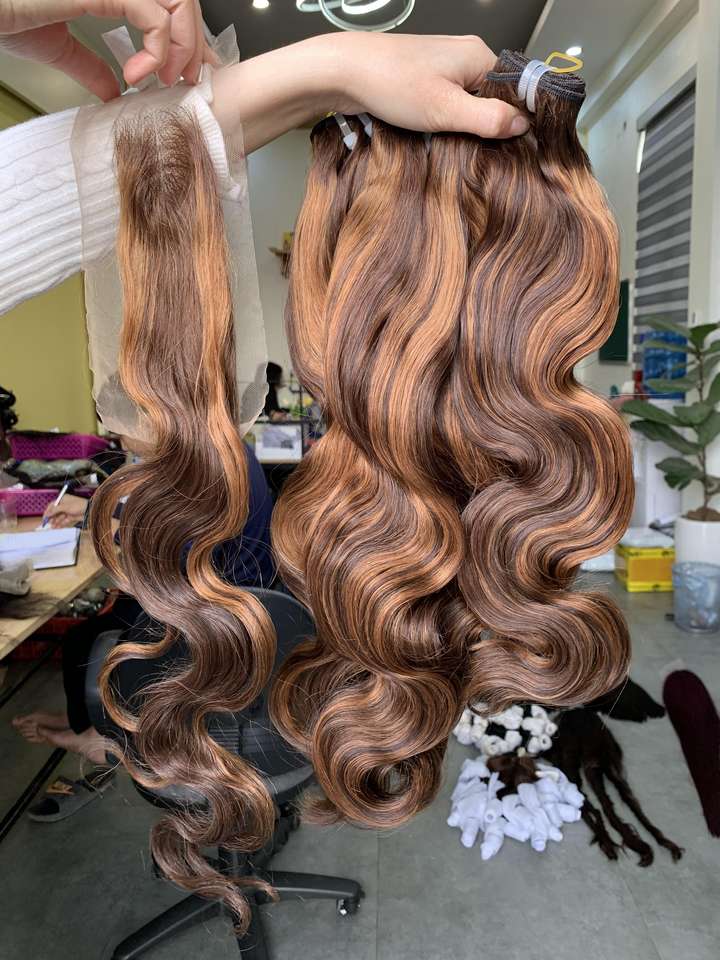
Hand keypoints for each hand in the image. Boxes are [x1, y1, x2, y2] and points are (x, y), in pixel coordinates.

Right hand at [0, 0, 215, 101]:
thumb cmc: (3, 14)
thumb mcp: (56, 45)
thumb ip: (90, 64)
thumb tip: (112, 91)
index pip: (166, 2)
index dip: (188, 36)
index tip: (188, 72)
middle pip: (181, 0)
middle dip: (194, 44)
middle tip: (183, 80)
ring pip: (178, 3)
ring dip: (182, 47)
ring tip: (164, 79)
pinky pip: (154, 18)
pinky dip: (157, 52)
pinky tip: (137, 76)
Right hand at [42, 493, 87, 527]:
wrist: (90, 510)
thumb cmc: (79, 505)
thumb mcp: (65, 507)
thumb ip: (55, 510)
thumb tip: (47, 513)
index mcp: (62, 499)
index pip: (52, 505)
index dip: (48, 511)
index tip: (44, 517)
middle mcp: (64, 505)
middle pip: (55, 512)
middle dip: (51, 518)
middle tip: (47, 524)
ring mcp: (68, 511)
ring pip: (59, 517)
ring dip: (55, 522)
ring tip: (52, 527)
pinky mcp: (71, 517)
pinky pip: (64, 521)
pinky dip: (60, 524)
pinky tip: (57, 527)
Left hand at [332, 33, 528, 137]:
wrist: (344, 72)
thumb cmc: (392, 84)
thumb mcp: (447, 109)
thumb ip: (488, 118)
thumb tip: (523, 125)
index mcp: (479, 55)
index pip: (515, 90)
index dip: (516, 120)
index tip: (509, 148)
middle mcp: (465, 56)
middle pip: (492, 99)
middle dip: (487, 126)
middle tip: (477, 152)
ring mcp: (443, 67)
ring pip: (468, 104)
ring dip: (462, 127)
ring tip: (452, 144)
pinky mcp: (424, 80)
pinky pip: (447, 105)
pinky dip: (444, 123)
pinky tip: (434, 135)